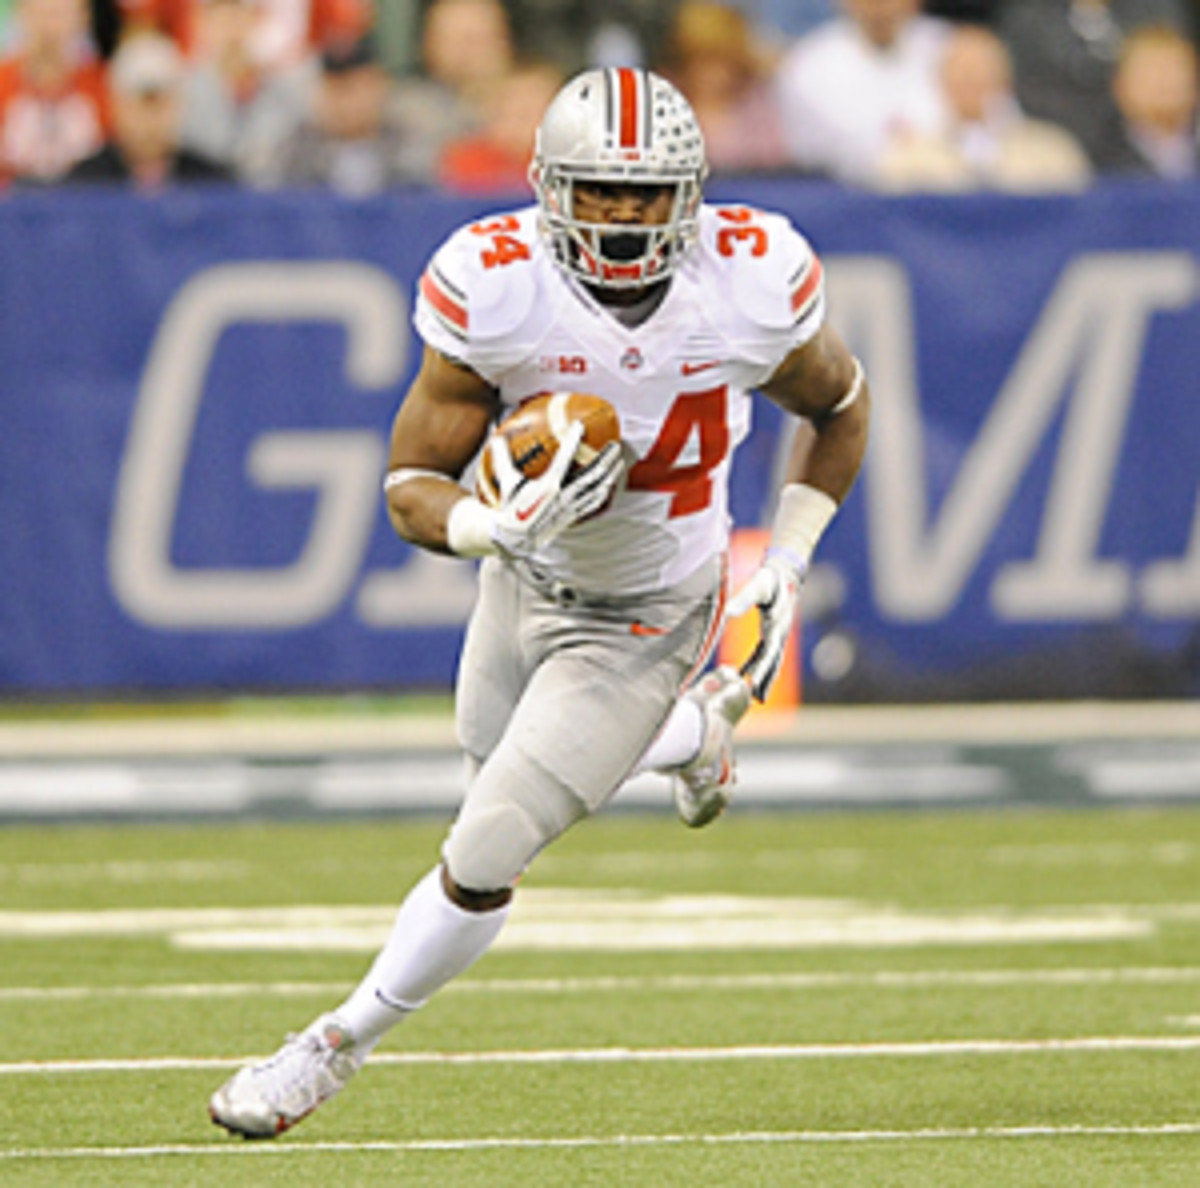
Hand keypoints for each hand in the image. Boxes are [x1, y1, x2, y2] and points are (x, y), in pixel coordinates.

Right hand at [488, 421, 622, 555]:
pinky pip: (593, 504)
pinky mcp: (573, 516)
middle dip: (605, 458)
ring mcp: (571, 507)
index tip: (580, 426)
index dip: (573, 440)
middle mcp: (564, 496)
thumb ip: (503, 459)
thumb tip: (496, 438)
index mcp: (549, 485)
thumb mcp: (507, 482)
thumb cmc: (511, 508)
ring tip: (619, 460)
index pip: (565, 458)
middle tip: (615, 444)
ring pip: (597, 488)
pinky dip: (603, 492)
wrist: (515, 538)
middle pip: (592, 474)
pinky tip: (610, 484)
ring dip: (610, 473)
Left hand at [726, 550, 806, 700]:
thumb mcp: (758, 586)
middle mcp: (780, 633)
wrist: (785, 572)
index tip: (754, 685)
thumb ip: (743, 599)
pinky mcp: (772, 632)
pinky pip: (764, 653)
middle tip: (756, 700)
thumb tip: (727, 613)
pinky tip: (747, 674)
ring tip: (755, 696)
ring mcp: (778, 634)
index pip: (769, 653)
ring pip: (770, 661)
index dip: (763, 670)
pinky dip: (757, 665)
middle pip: (773, 662)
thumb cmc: (771, 578)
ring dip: (764, 677)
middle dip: (766, 681)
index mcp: (777, 625)